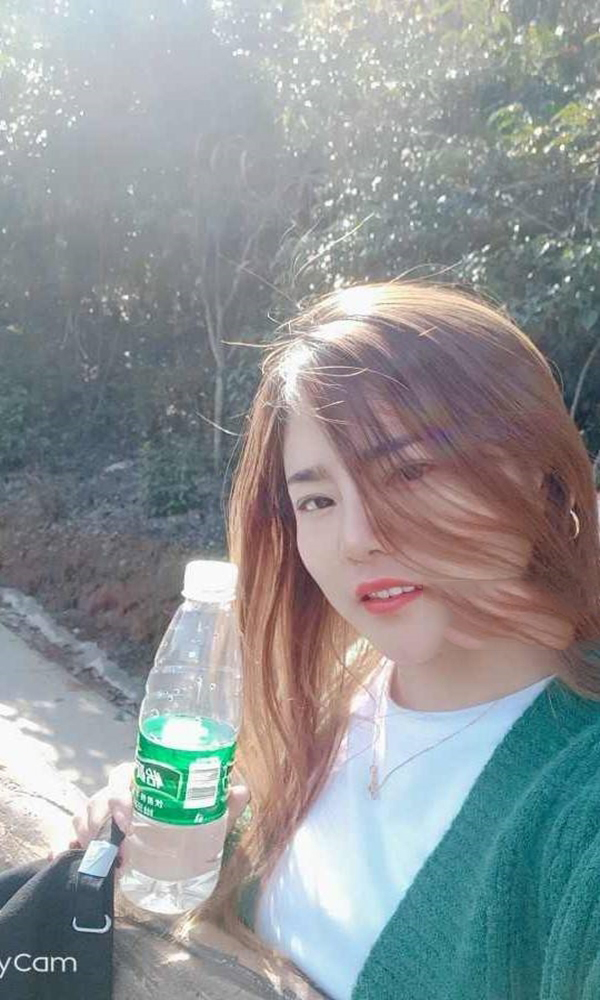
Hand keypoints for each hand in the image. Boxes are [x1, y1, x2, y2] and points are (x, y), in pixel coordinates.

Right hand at [47, 760, 250, 861]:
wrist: (174, 855)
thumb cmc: (185, 824)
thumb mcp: (204, 818)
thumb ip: (221, 804)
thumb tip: (241, 790)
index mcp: (140, 783)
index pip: (121, 776)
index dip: (119, 794)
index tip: (128, 817)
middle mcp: (116, 796)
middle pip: (97, 799)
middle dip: (101, 822)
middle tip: (121, 848)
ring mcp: (99, 817)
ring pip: (82, 818)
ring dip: (89, 839)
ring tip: (111, 864)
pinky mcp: (89, 839)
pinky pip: (69, 839)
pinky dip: (63, 848)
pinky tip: (62, 858)